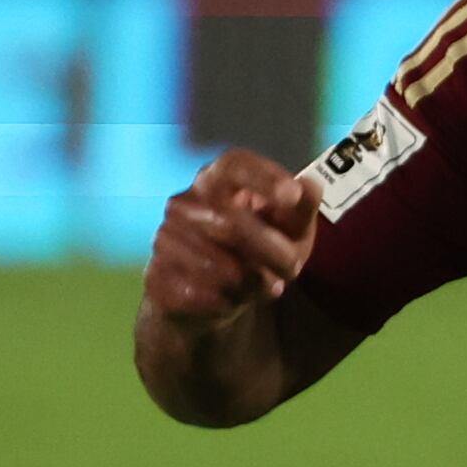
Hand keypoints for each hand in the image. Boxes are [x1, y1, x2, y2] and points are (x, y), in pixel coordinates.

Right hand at [145, 148, 323, 326]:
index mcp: (216, 181)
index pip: (233, 164)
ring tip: (257, 284)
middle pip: (232, 224)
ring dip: (253, 283)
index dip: (263, 177)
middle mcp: (184, 204)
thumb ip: (301, 210)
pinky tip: (231, 299)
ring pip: (221, 267)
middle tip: (293, 269)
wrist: (211, 298)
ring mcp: (165, 239)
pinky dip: (229, 302)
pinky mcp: (156, 277)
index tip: (292, 196)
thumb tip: (309, 187)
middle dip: (273, 253)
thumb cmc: (256, 252)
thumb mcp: (289, 232)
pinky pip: (203, 295)